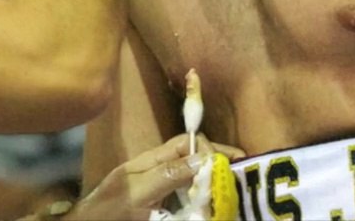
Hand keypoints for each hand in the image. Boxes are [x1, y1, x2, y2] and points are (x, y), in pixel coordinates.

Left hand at [65, 135, 244, 220]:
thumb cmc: (109, 210)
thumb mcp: (138, 191)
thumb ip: (168, 174)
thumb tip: (204, 158)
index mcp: (153, 160)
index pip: (187, 143)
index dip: (208, 149)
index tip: (226, 164)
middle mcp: (160, 172)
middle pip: (195, 159)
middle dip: (218, 162)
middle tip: (244, 171)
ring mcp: (162, 191)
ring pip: (194, 180)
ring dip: (214, 182)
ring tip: (234, 190)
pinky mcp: (164, 209)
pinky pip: (188, 200)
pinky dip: (204, 200)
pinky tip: (216, 205)